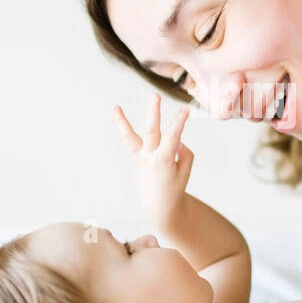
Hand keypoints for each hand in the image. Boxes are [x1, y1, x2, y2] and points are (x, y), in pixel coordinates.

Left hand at [113, 93, 193, 229]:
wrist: (159, 207)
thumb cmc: (175, 188)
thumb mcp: (185, 170)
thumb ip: (184, 152)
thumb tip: (175, 139)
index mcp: (164, 160)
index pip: (173, 136)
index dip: (180, 121)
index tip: (186, 109)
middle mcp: (149, 158)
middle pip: (151, 131)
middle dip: (154, 112)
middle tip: (155, 95)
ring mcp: (140, 158)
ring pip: (129, 138)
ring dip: (122, 121)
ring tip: (115, 107)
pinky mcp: (135, 160)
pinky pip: (130, 142)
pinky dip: (126, 129)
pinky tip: (118, 115)